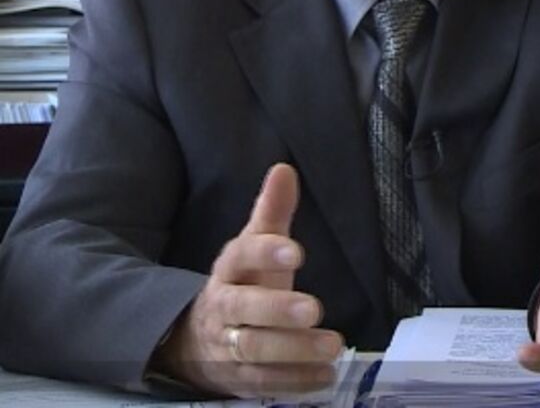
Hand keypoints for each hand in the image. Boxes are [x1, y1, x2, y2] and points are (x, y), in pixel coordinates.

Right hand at [154, 164, 343, 397]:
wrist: (194, 340)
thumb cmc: (242, 284)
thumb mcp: (253, 247)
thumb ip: (271, 212)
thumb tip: (284, 169)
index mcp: (229, 270)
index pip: (241, 256)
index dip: (265, 253)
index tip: (296, 252)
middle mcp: (224, 309)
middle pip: (246, 311)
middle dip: (278, 311)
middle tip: (314, 309)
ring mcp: (228, 348)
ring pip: (256, 351)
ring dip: (295, 352)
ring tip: (333, 346)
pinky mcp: (239, 380)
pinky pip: (265, 384)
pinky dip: (295, 383)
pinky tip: (326, 377)